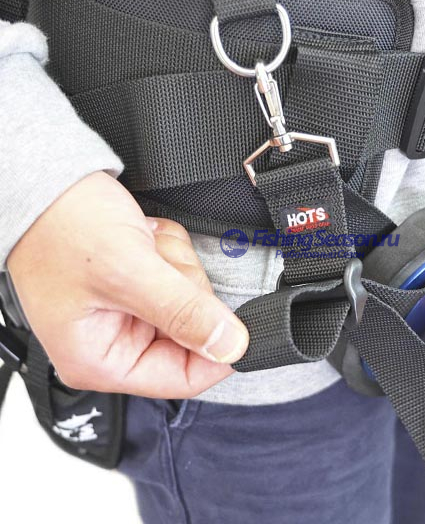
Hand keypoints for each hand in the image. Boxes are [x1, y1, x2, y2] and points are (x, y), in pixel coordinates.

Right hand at [7, 172, 248, 397]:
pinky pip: (181, 273)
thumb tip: (231, 347)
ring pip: (192, 297)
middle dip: (185, 287)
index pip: (183, 378)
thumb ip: (183, 313)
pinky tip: (143, 238)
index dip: (218, 350)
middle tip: (158, 262)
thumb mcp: (128, 272)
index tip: (240, 321)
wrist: (50, 181)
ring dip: (176, 262)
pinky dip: (170, 250)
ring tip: (143, 246)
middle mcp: (115, 342)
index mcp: (102, 360)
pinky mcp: (141, 284)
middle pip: (193, 331)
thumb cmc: (63, 226)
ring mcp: (130, 311)